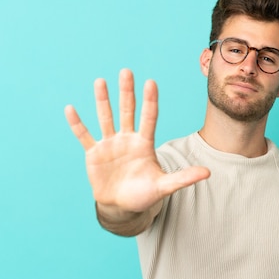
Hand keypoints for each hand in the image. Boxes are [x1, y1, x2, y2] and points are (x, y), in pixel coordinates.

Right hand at [65, 68, 209, 213]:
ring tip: (100, 81)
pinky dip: (77, 124)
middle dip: (127, 92)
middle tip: (126, 72)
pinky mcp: (94, 153)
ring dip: (102, 100)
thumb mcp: (164, 186)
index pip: (149, 118)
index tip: (151, 83)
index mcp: (144, 144)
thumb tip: (208, 173)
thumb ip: (183, 178)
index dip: (150, 101)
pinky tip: (70, 108)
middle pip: (127, 111)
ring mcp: (110, 144)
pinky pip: (84, 136)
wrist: (122, 207)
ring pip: (106, 118)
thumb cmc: (144, 195)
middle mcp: (127, 139)